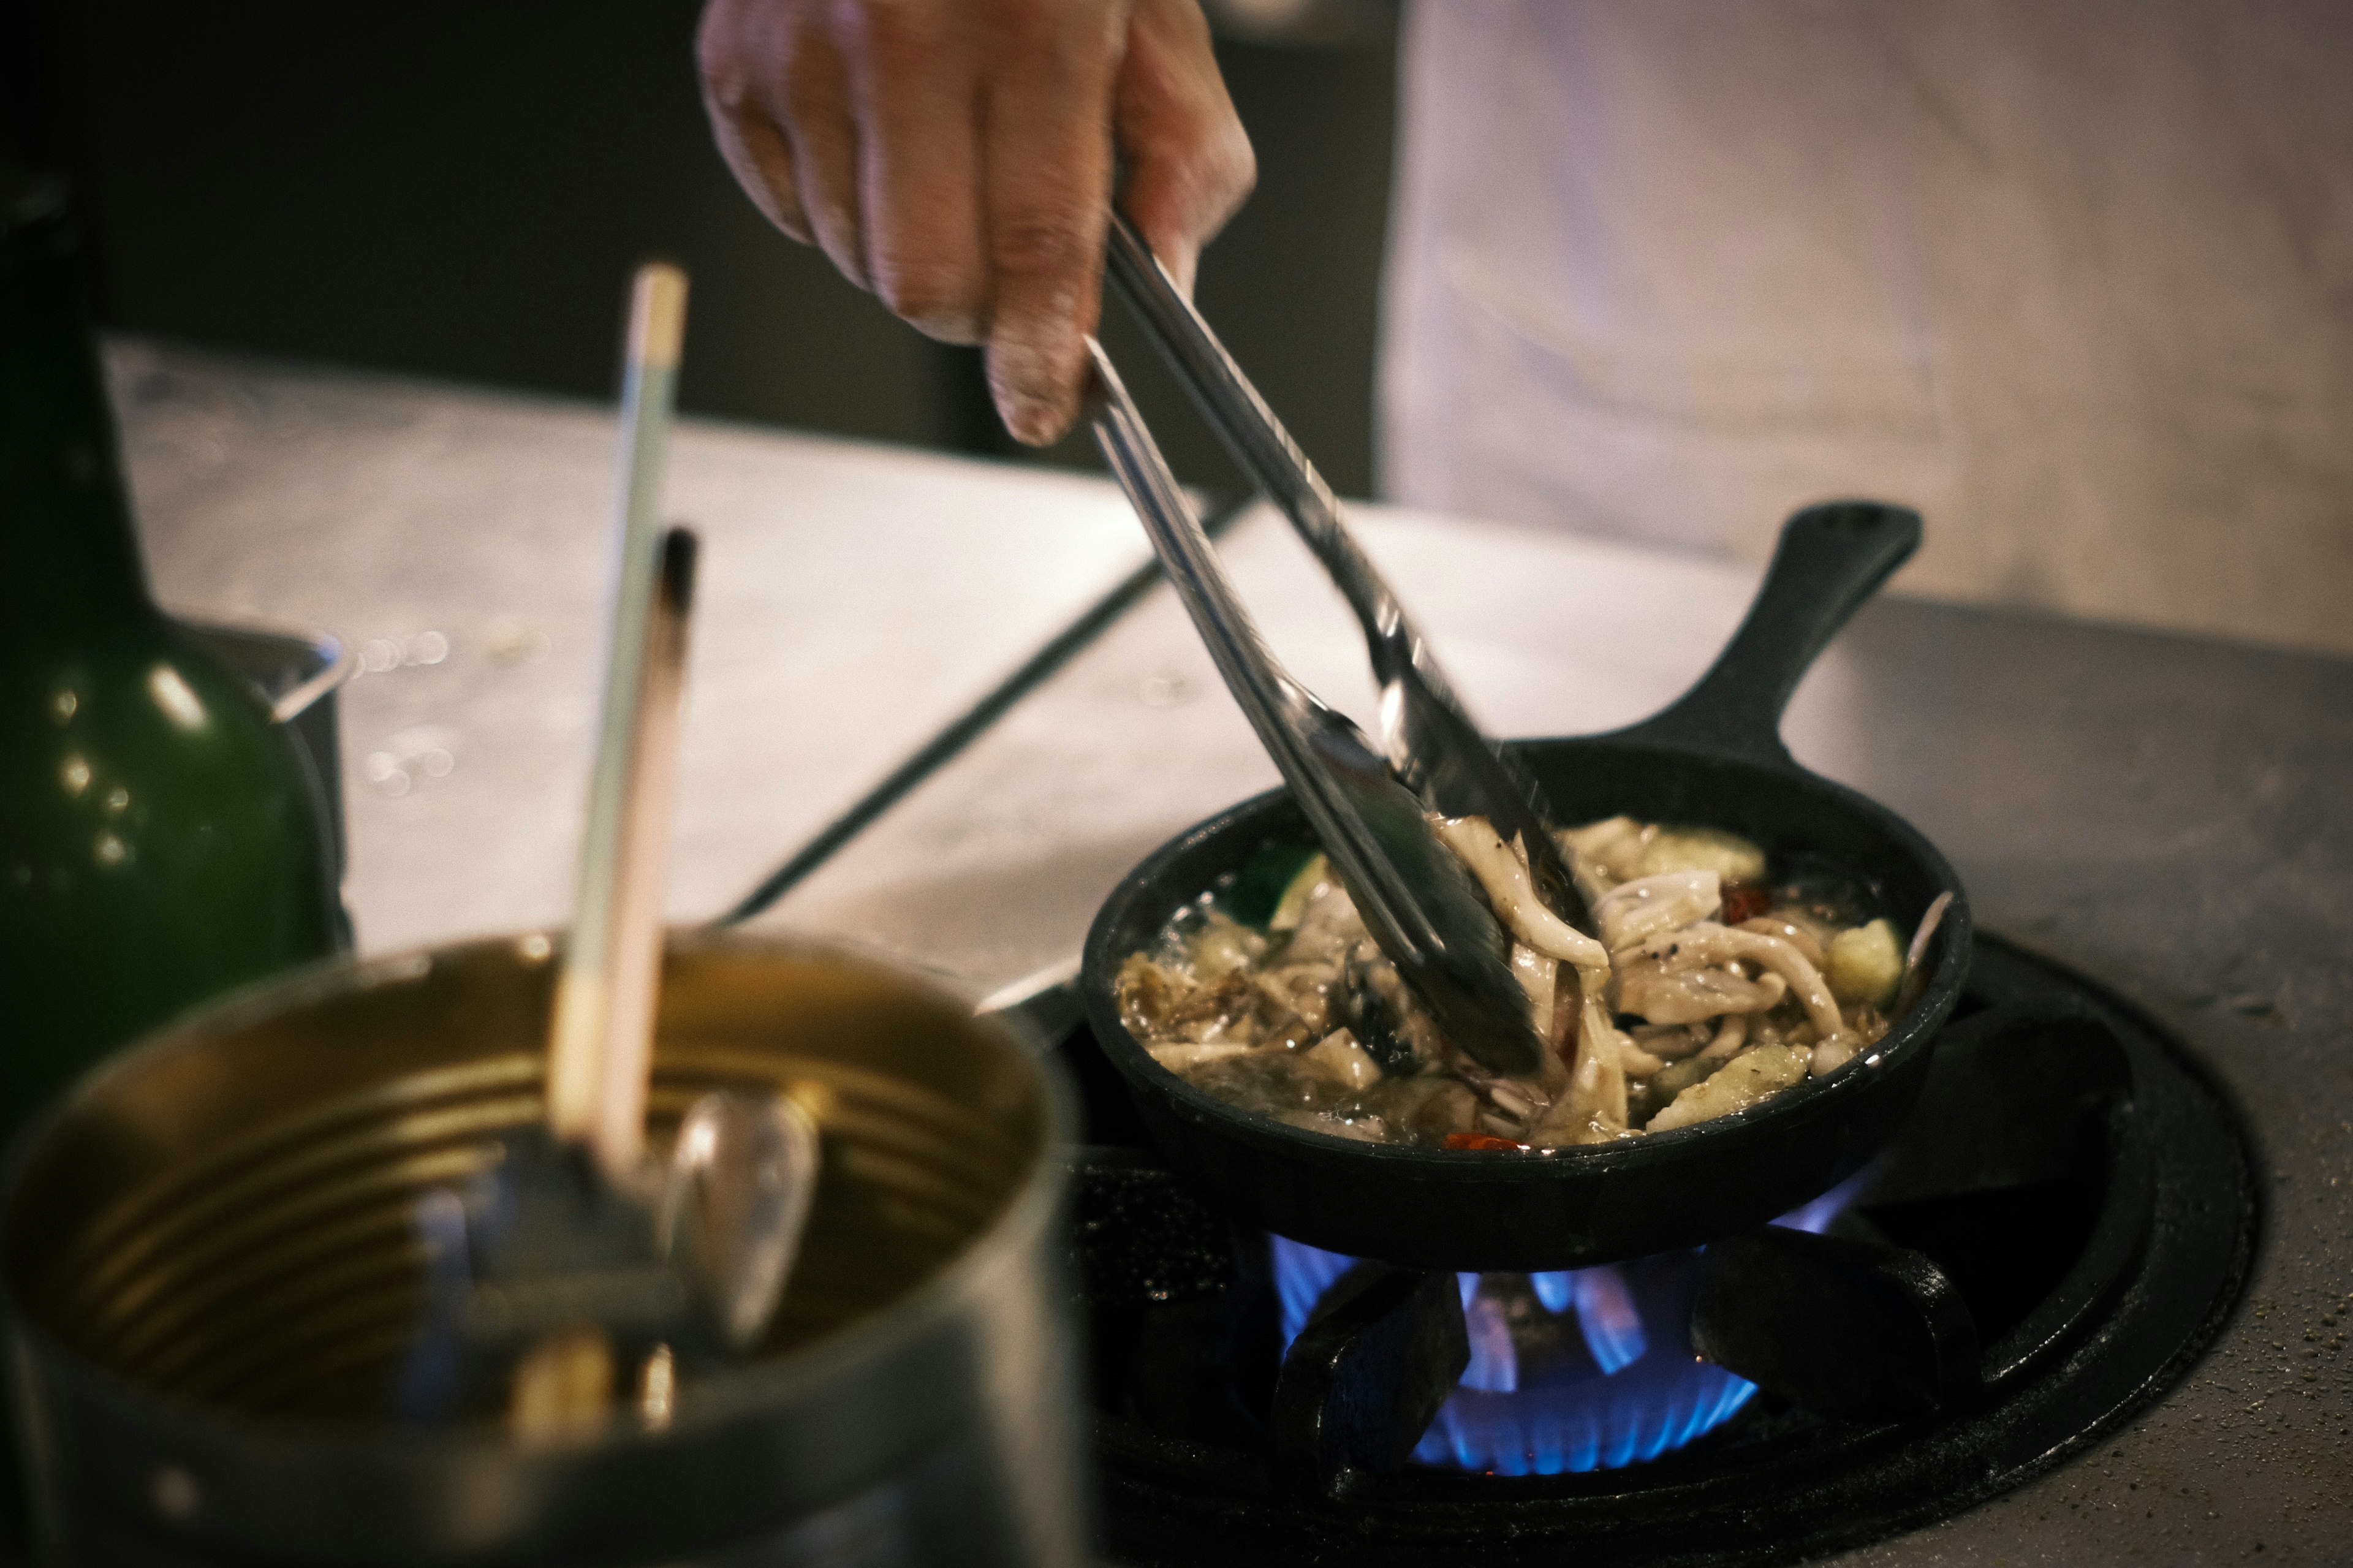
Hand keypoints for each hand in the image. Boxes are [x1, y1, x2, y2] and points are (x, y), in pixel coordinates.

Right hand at [698, 0, 1254, 445]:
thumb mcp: (1152, 17)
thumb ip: (1182, 157)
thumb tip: (1168, 284)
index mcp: (1026, 16)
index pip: (1035, 235)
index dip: (1041, 344)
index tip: (1042, 404)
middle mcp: (897, 29)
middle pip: (922, 281)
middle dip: (976, 307)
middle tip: (1009, 262)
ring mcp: (797, 46)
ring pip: (853, 261)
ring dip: (910, 249)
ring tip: (945, 151)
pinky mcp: (731, 62)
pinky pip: (790, 215)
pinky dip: (843, 205)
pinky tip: (880, 126)